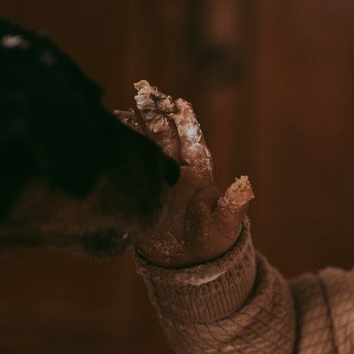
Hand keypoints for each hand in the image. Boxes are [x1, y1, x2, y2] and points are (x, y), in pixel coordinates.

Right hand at [116, 80, 251, 266]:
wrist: (191, 263)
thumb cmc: (215, 241)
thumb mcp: (226, 224)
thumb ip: (234, 205)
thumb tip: (246, 184)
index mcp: (198, 173)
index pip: (192, 142)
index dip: (186, 123)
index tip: (179, 102)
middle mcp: (176, 171)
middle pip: (164, 137)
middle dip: (154, 114)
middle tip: (143, 90)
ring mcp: (157, 180)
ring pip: (144, 149)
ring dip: (134, 130)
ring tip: (119, 112)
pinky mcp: (141, 195)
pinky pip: (129, 173)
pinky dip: (119, 158)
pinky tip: (107, 144)